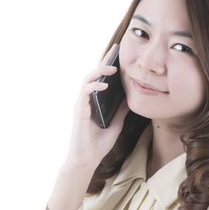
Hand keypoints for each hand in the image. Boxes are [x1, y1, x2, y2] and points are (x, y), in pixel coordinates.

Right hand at [66, 43, 129, 167]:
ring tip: (112, 67)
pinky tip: (104, 85)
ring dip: (99, 71)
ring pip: (87, 80)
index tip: (118, 54)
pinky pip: (84, 93)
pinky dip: (93, 87)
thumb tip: (130, 97)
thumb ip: (121, 110)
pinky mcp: (78, 111)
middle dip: (104, 61)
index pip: (102, 80)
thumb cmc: (99, 143)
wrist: (88, 160)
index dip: (108, 66)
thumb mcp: (116, 123)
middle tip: (115, 50)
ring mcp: (81, 104)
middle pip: (94, 75)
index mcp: (95, 102)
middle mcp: (87, 100)